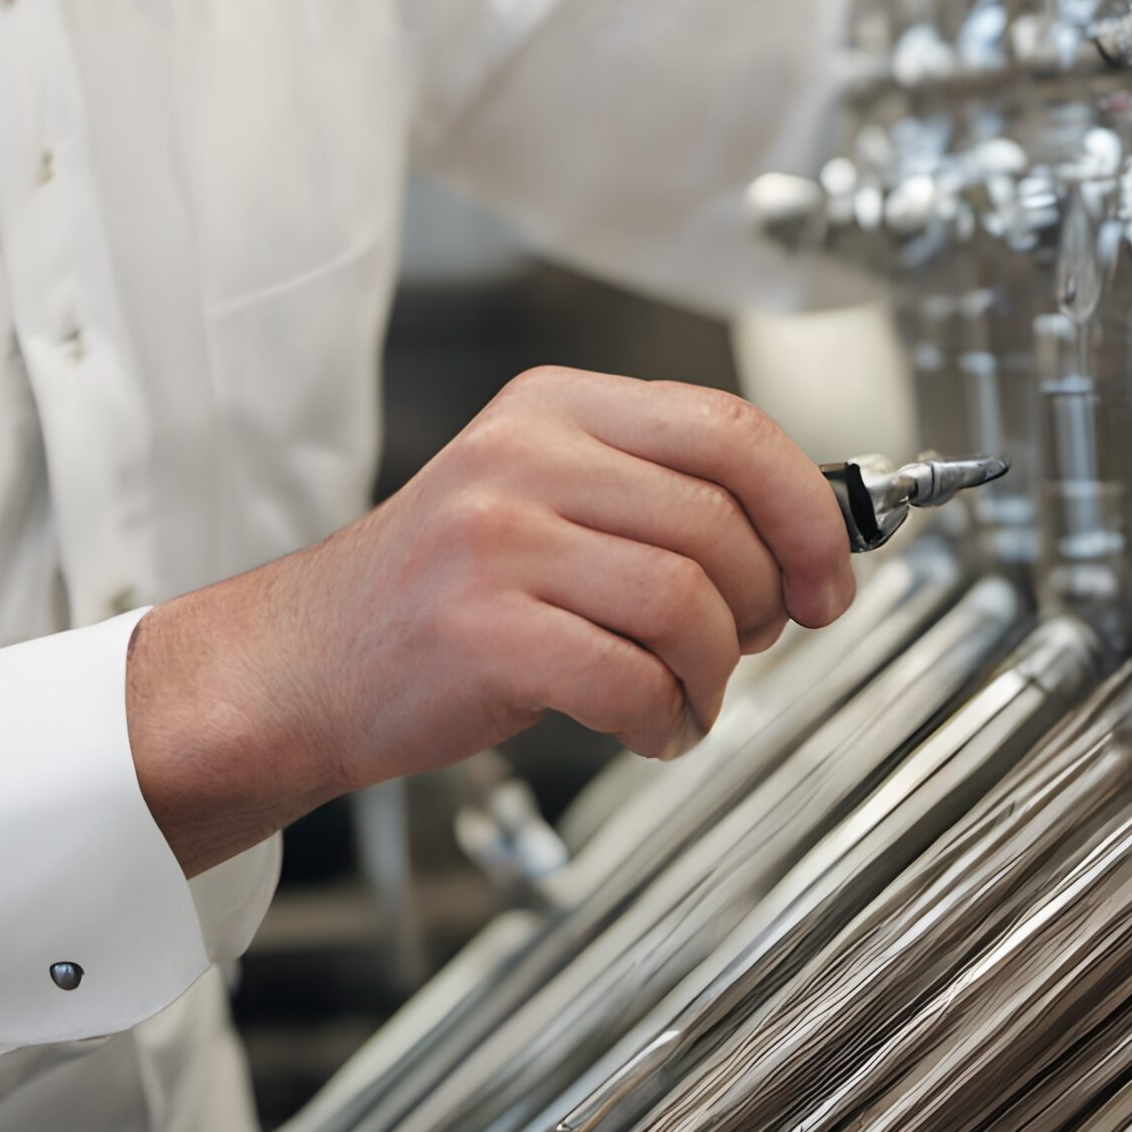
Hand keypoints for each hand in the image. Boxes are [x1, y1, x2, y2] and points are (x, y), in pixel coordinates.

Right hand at [127, 367, 855, 874]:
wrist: (303, 662)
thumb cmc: (439, 594)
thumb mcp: (539, 495)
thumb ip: (656, 494)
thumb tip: (810, 535)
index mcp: (551, 405)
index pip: (728, 427)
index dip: (807, 509)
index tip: (829, 577)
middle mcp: (522, 455)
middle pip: (722, 521)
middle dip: (761, 607)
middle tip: (738, 650)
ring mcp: (496, 538)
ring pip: (690, 605)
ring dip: (713, 678)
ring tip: (681, 697)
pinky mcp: (482, 629)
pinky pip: (634, 680)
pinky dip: (666, 723)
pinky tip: (642, 726)